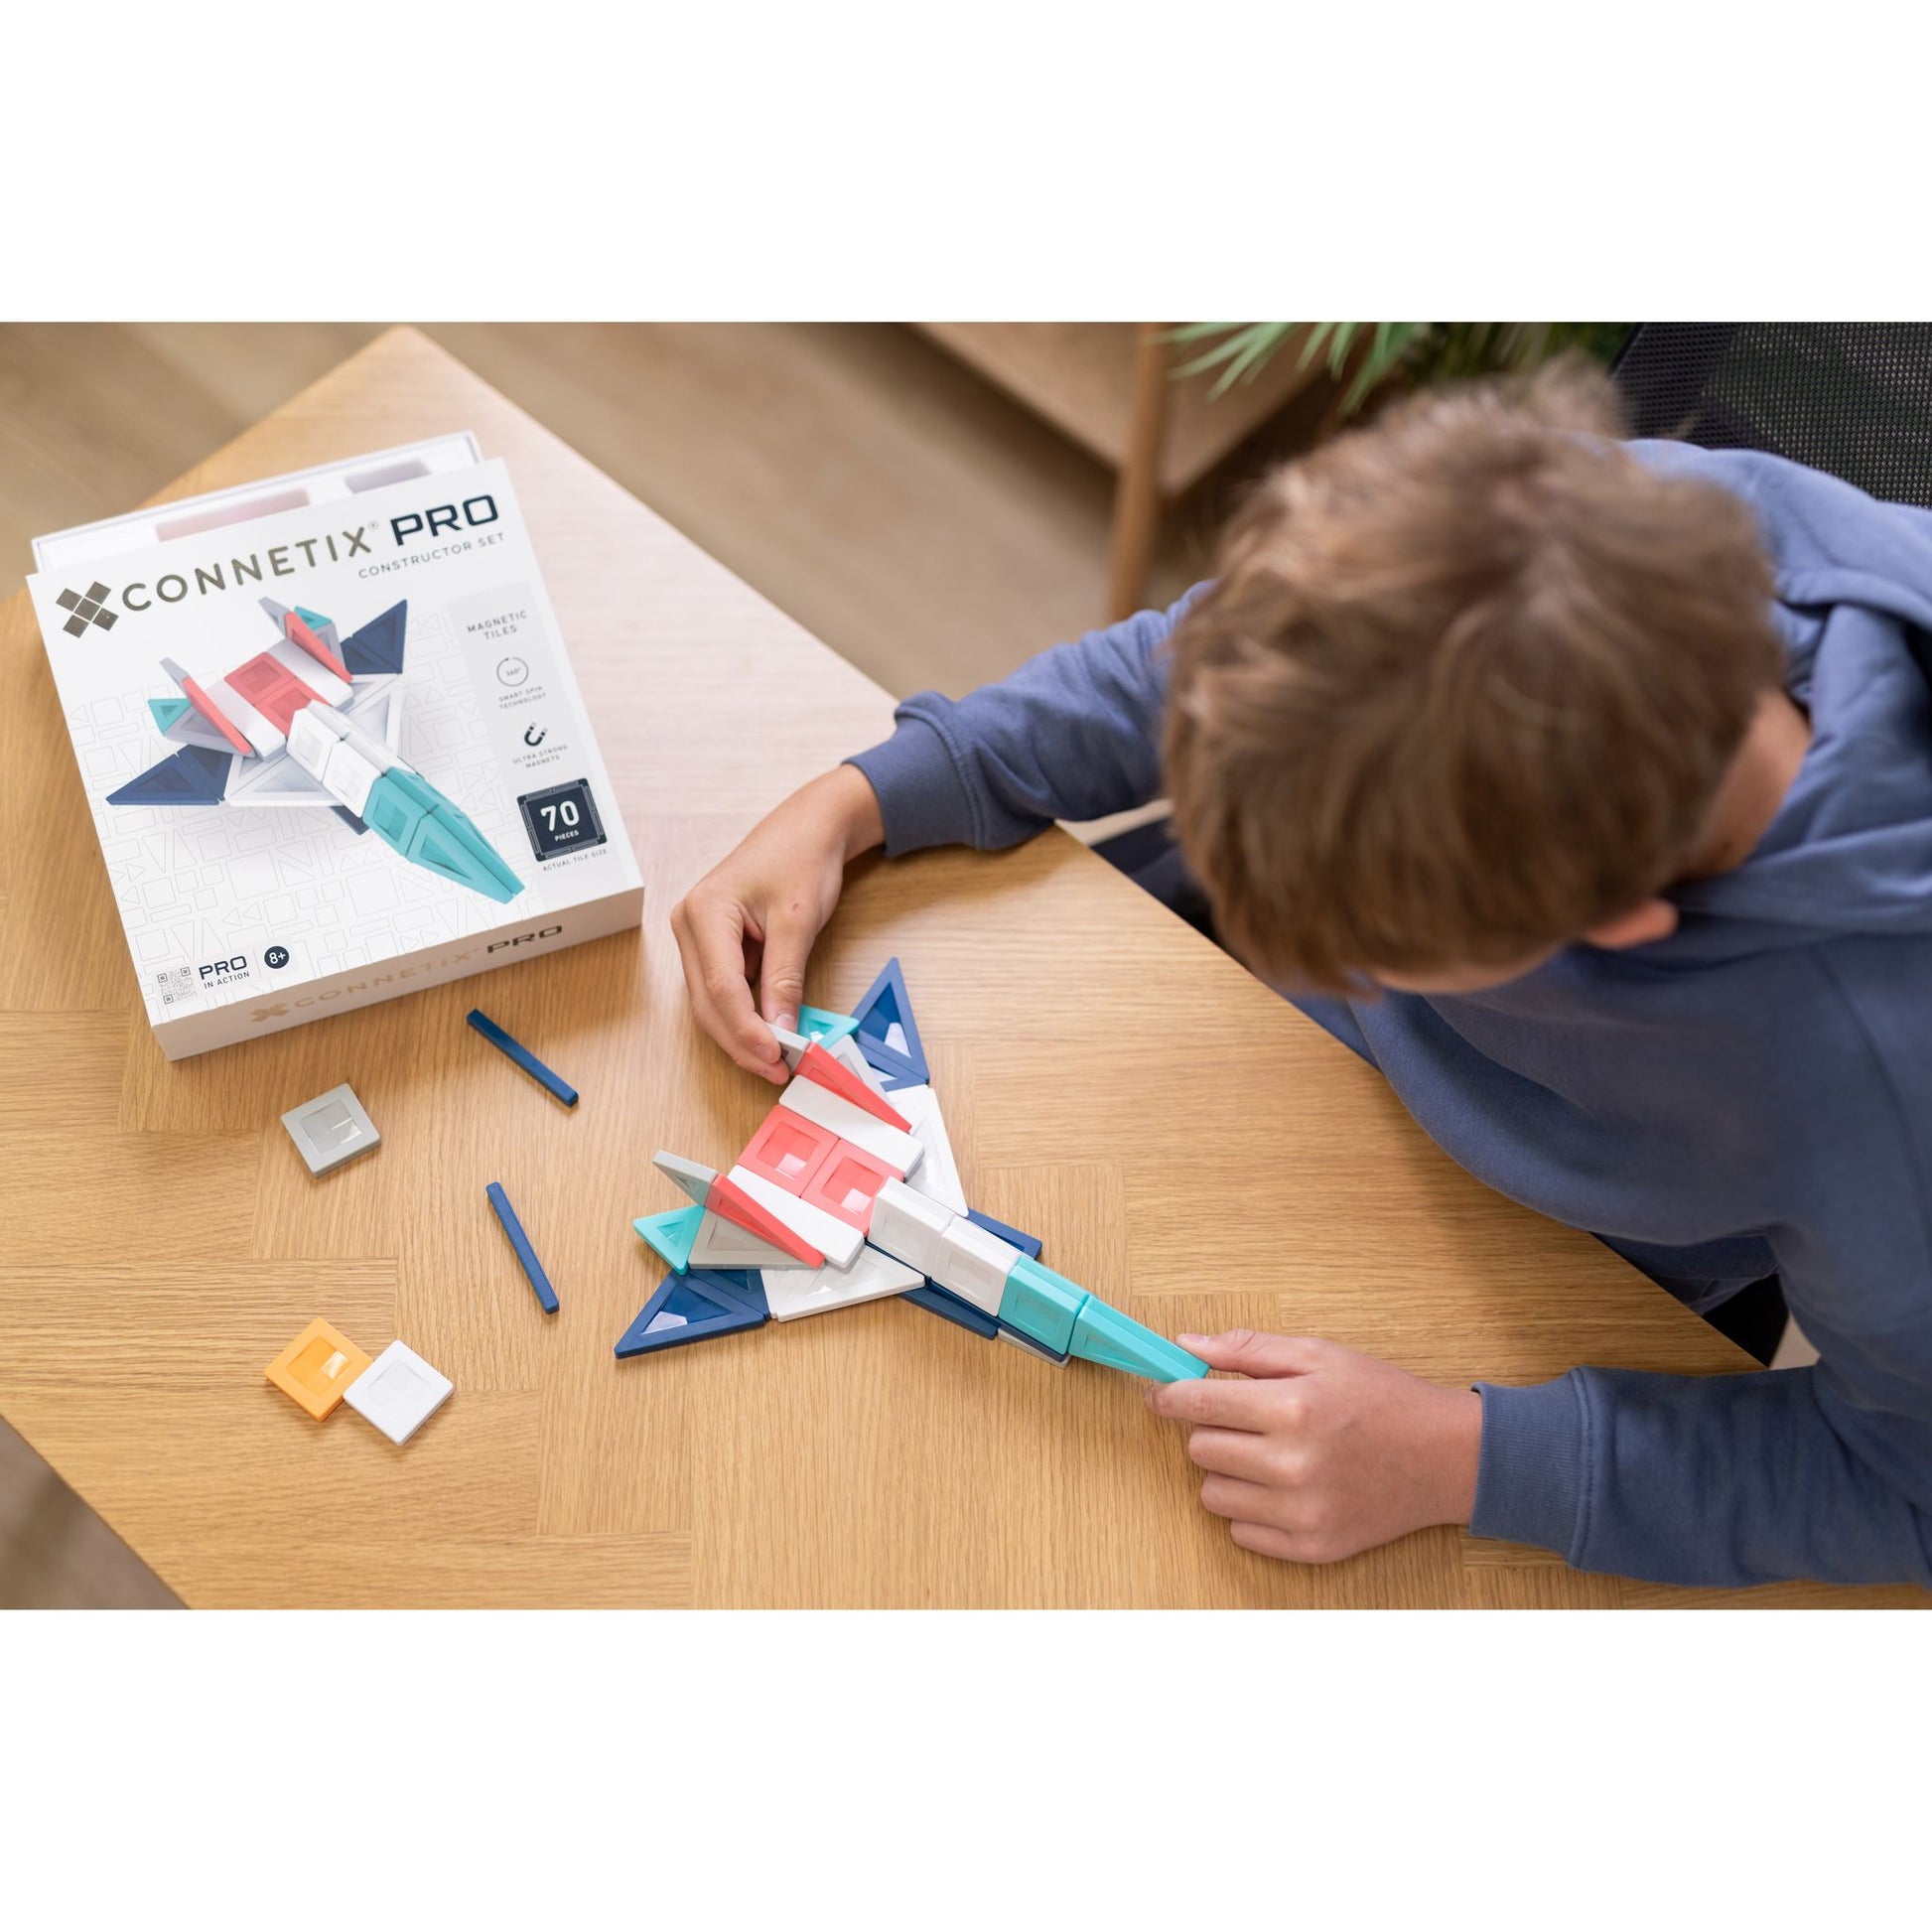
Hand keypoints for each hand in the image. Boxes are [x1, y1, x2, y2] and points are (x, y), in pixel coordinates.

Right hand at [670, 766, 884, 1081]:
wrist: (809, 828)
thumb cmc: (801, 859)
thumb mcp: (798, 921)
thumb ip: (786, 978)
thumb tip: (783, 1030)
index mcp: (703, 913)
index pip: (720, 988)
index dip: (747, 1030)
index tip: (776, 1057)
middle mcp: (689, 926)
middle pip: (708, 1003)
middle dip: (742, 1041)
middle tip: (777, 1070)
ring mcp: (698, 937)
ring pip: (712, 1003)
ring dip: (742, 1034)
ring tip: (777, 1058)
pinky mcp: (713, 945)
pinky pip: (724, 990)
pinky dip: (746, 1015)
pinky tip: (771, 1032)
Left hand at [1146, 1331, 1481, 1563]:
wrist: (1445, 1457)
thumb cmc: (1382, 1398)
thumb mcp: (1319, 1354)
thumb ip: (1248, 1349)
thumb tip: (1186, 1346)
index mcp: (1292, 1408)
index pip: (1196, 1403)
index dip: (1170, 1395)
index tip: (1162, 1393)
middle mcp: (1291, 1465)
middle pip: (1199, 1449)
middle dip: (1212, 1429)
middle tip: (1246, 1420)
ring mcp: (1301, 1513)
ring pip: (1213, 1494)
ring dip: (1228, 1472)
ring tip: (1268, 1455)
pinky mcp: (1311, 1548)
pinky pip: (1240, 1532)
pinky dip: (1251, 1510)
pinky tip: (1283, 1488)